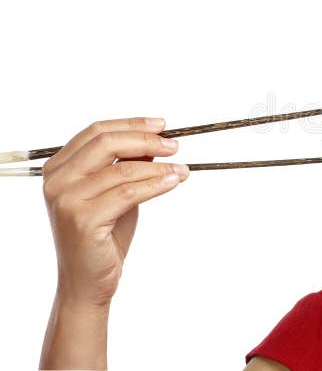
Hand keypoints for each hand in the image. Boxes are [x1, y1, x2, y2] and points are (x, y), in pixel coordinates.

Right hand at [42, 117, 189, 306]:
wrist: (88, 281)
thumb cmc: (102, 236)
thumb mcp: (116, 192)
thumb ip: (127, 165)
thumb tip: (154, 141)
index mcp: (59, 168)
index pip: (96, 131)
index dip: (131, 125)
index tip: (161, 125)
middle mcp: (57, 181)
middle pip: (106, 143)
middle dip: (146, 140)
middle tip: (174, 146)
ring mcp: (67, 200)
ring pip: (123, 169)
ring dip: (159, 166)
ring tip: (181, 169)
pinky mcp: (83, 220)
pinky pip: (128, 192)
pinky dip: (156, 184)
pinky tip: (172, 181)